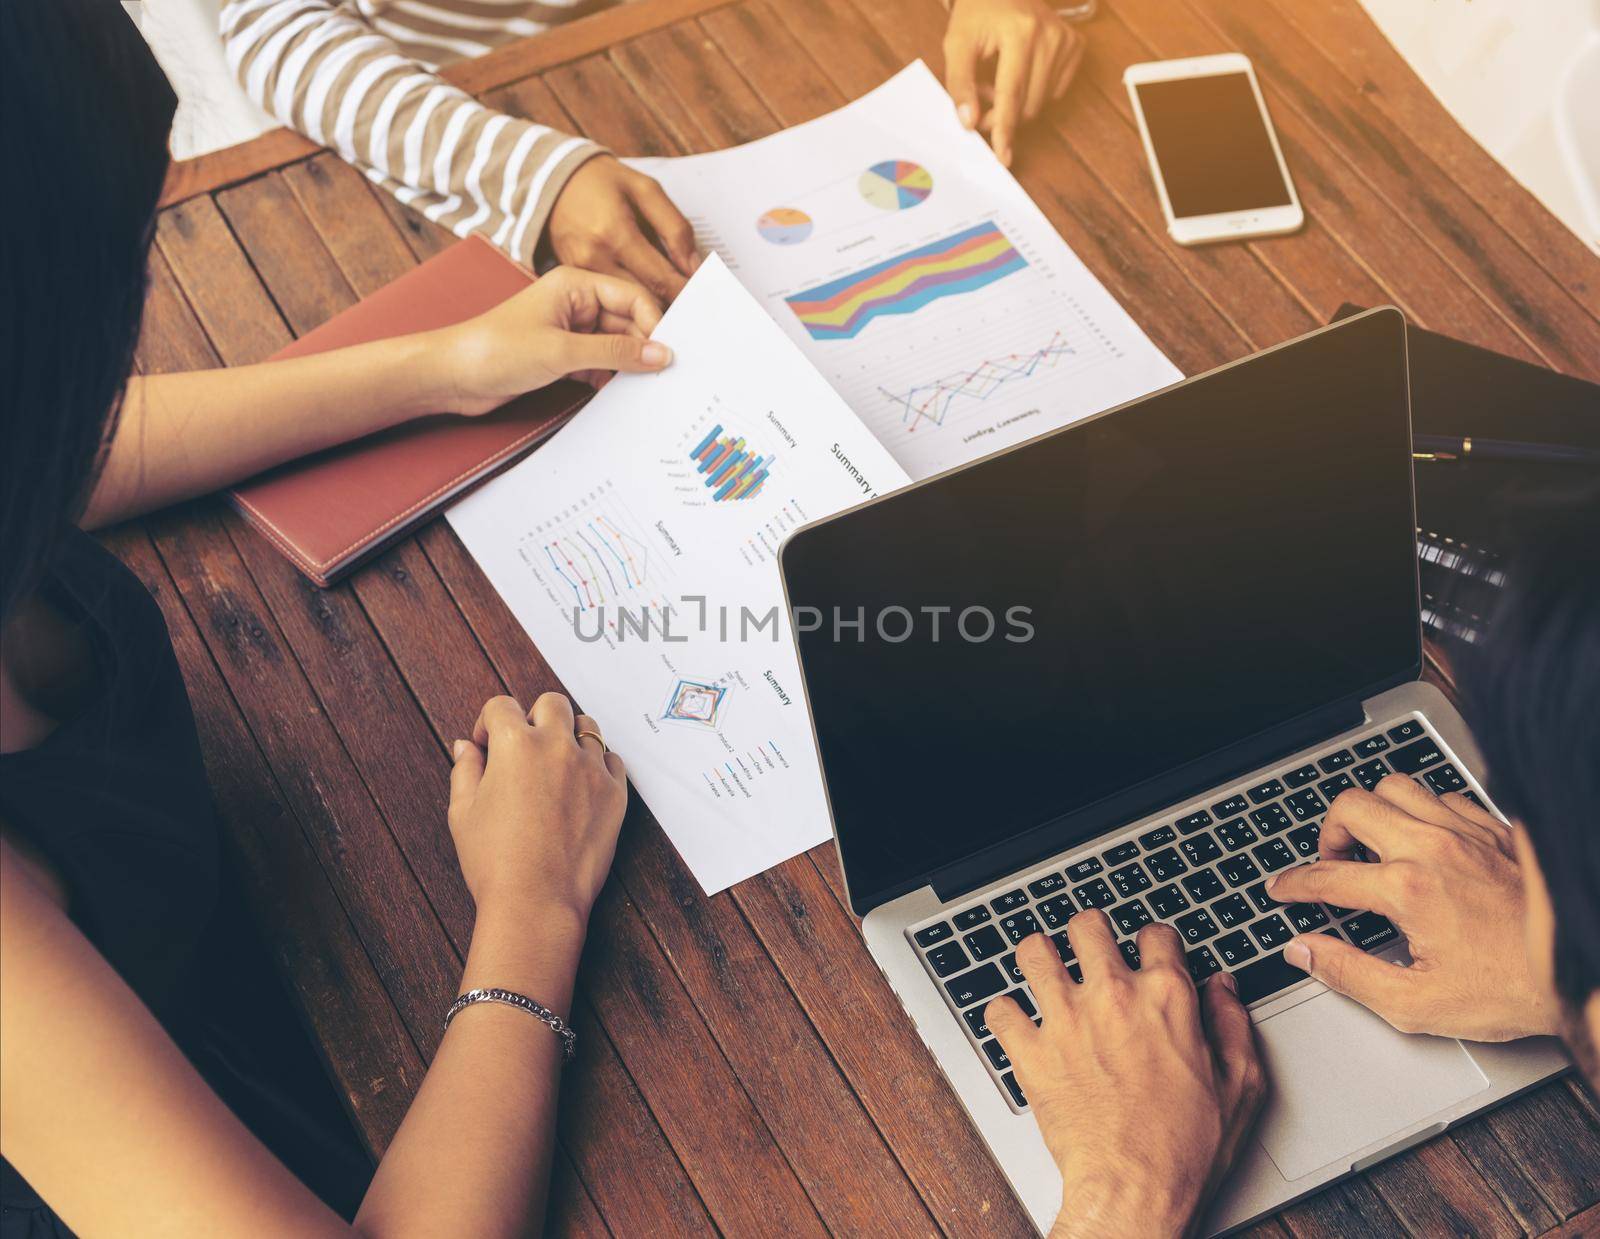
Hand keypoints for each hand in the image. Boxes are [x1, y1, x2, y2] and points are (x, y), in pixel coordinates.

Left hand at [438, 266, 669, 412]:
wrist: (452, 375)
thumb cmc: (495, 350)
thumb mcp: (563, 351)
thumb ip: (616, 353)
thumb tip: (660, 354)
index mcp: (575, 284)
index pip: (632, 297)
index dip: (654, 323)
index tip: (669, 353)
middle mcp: (576, 303)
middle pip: (628, 322)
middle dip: (645, 348)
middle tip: (664, 377)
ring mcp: (570, 330)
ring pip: (616, 346)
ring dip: (628, 366)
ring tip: (644, 388)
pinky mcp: (562, 356)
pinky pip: (600, 364)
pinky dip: (611, 378)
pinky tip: (618, 394)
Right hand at [448, 693, 627, 923]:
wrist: (537, 901)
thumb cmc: (494, 862)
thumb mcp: (463, 812)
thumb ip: (465, 770)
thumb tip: (466, 747)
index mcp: (515, 744)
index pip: (501, 706)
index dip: (488, 724)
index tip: (487, 745)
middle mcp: (557, 747)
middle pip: (552, 705)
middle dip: (534, 718)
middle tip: (524, 748)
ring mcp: (591, 768)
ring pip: (587, 727)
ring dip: (569, 736)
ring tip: (555, 765)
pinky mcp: (616, 793)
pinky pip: (612, 760)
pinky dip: (597, 765)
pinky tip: (580, 787)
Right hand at [547, 155, 700, 302]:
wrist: (552, 181)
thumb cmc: (602, 181)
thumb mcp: (646, 190)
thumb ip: (675, 228)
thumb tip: (695, 267)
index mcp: (615, 232)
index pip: (660, 278)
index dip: (686, 294)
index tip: (707, 304)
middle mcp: (594, 257)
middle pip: (643, 298)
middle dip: (672, 308)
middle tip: (698, 317)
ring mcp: (580, 271)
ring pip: (625, 305)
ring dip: (652, 310)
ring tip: (677, 313)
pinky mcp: (573, 278)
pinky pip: (607, 300)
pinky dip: (629, 305)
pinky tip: (648, 305)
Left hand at [943, 0, 1083, 166]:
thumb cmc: (978, 12)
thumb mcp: (957, 43)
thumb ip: (959, 84)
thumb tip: (969, 122)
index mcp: (1020, 31)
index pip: (1011, 93)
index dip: (1004, 128)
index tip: (1003, 156)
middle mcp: (1050, 35)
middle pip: (1027, 104)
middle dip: (1002, 113)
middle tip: (980, 95)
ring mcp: (1067, 41)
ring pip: (1040, 102)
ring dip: (1016, 102)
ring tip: (998, 76)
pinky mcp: (1076, 46)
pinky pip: (1054, 90)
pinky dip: (1034, 91)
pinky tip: (1021, 70)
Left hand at [987, 918, 1264, 1237]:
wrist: (1134, 1192)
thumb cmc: (1185, 1149)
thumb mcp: (1240, 1085)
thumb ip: (1232, 1023)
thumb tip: (1223, 987)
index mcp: (1166, 998)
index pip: (1155, 934)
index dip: (1153, 940)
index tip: (1148, 952)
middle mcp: (1112, 996)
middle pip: (1087, 926)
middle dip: (1089, 932)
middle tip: (1089, 947)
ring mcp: (1065, 1020)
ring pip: (1034, 952)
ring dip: (1039, 956)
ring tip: (1045, 967)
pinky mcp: (1030, 1051)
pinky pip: (1000, 1010)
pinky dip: (1005, 1013)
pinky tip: (1017, 1021)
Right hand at [1267, 775, 1560, 1040]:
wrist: (1580, 972)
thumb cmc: (1511, 990)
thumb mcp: (1416, 1004)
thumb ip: (1348, 974)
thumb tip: (1303, 952)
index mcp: (1408, 890)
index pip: (1326, 875)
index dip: (1293, 884)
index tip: (1282, 889)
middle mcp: (1433, 849)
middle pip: (1351, 807)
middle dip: (1327, 834)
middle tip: (1331, 863)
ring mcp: (1466, 833)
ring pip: (1395, 787)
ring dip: (1373, 812)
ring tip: (1373, 844)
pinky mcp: (1496, 830)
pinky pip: (1443, 796)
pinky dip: (1421, 812)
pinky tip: (1424, 840)